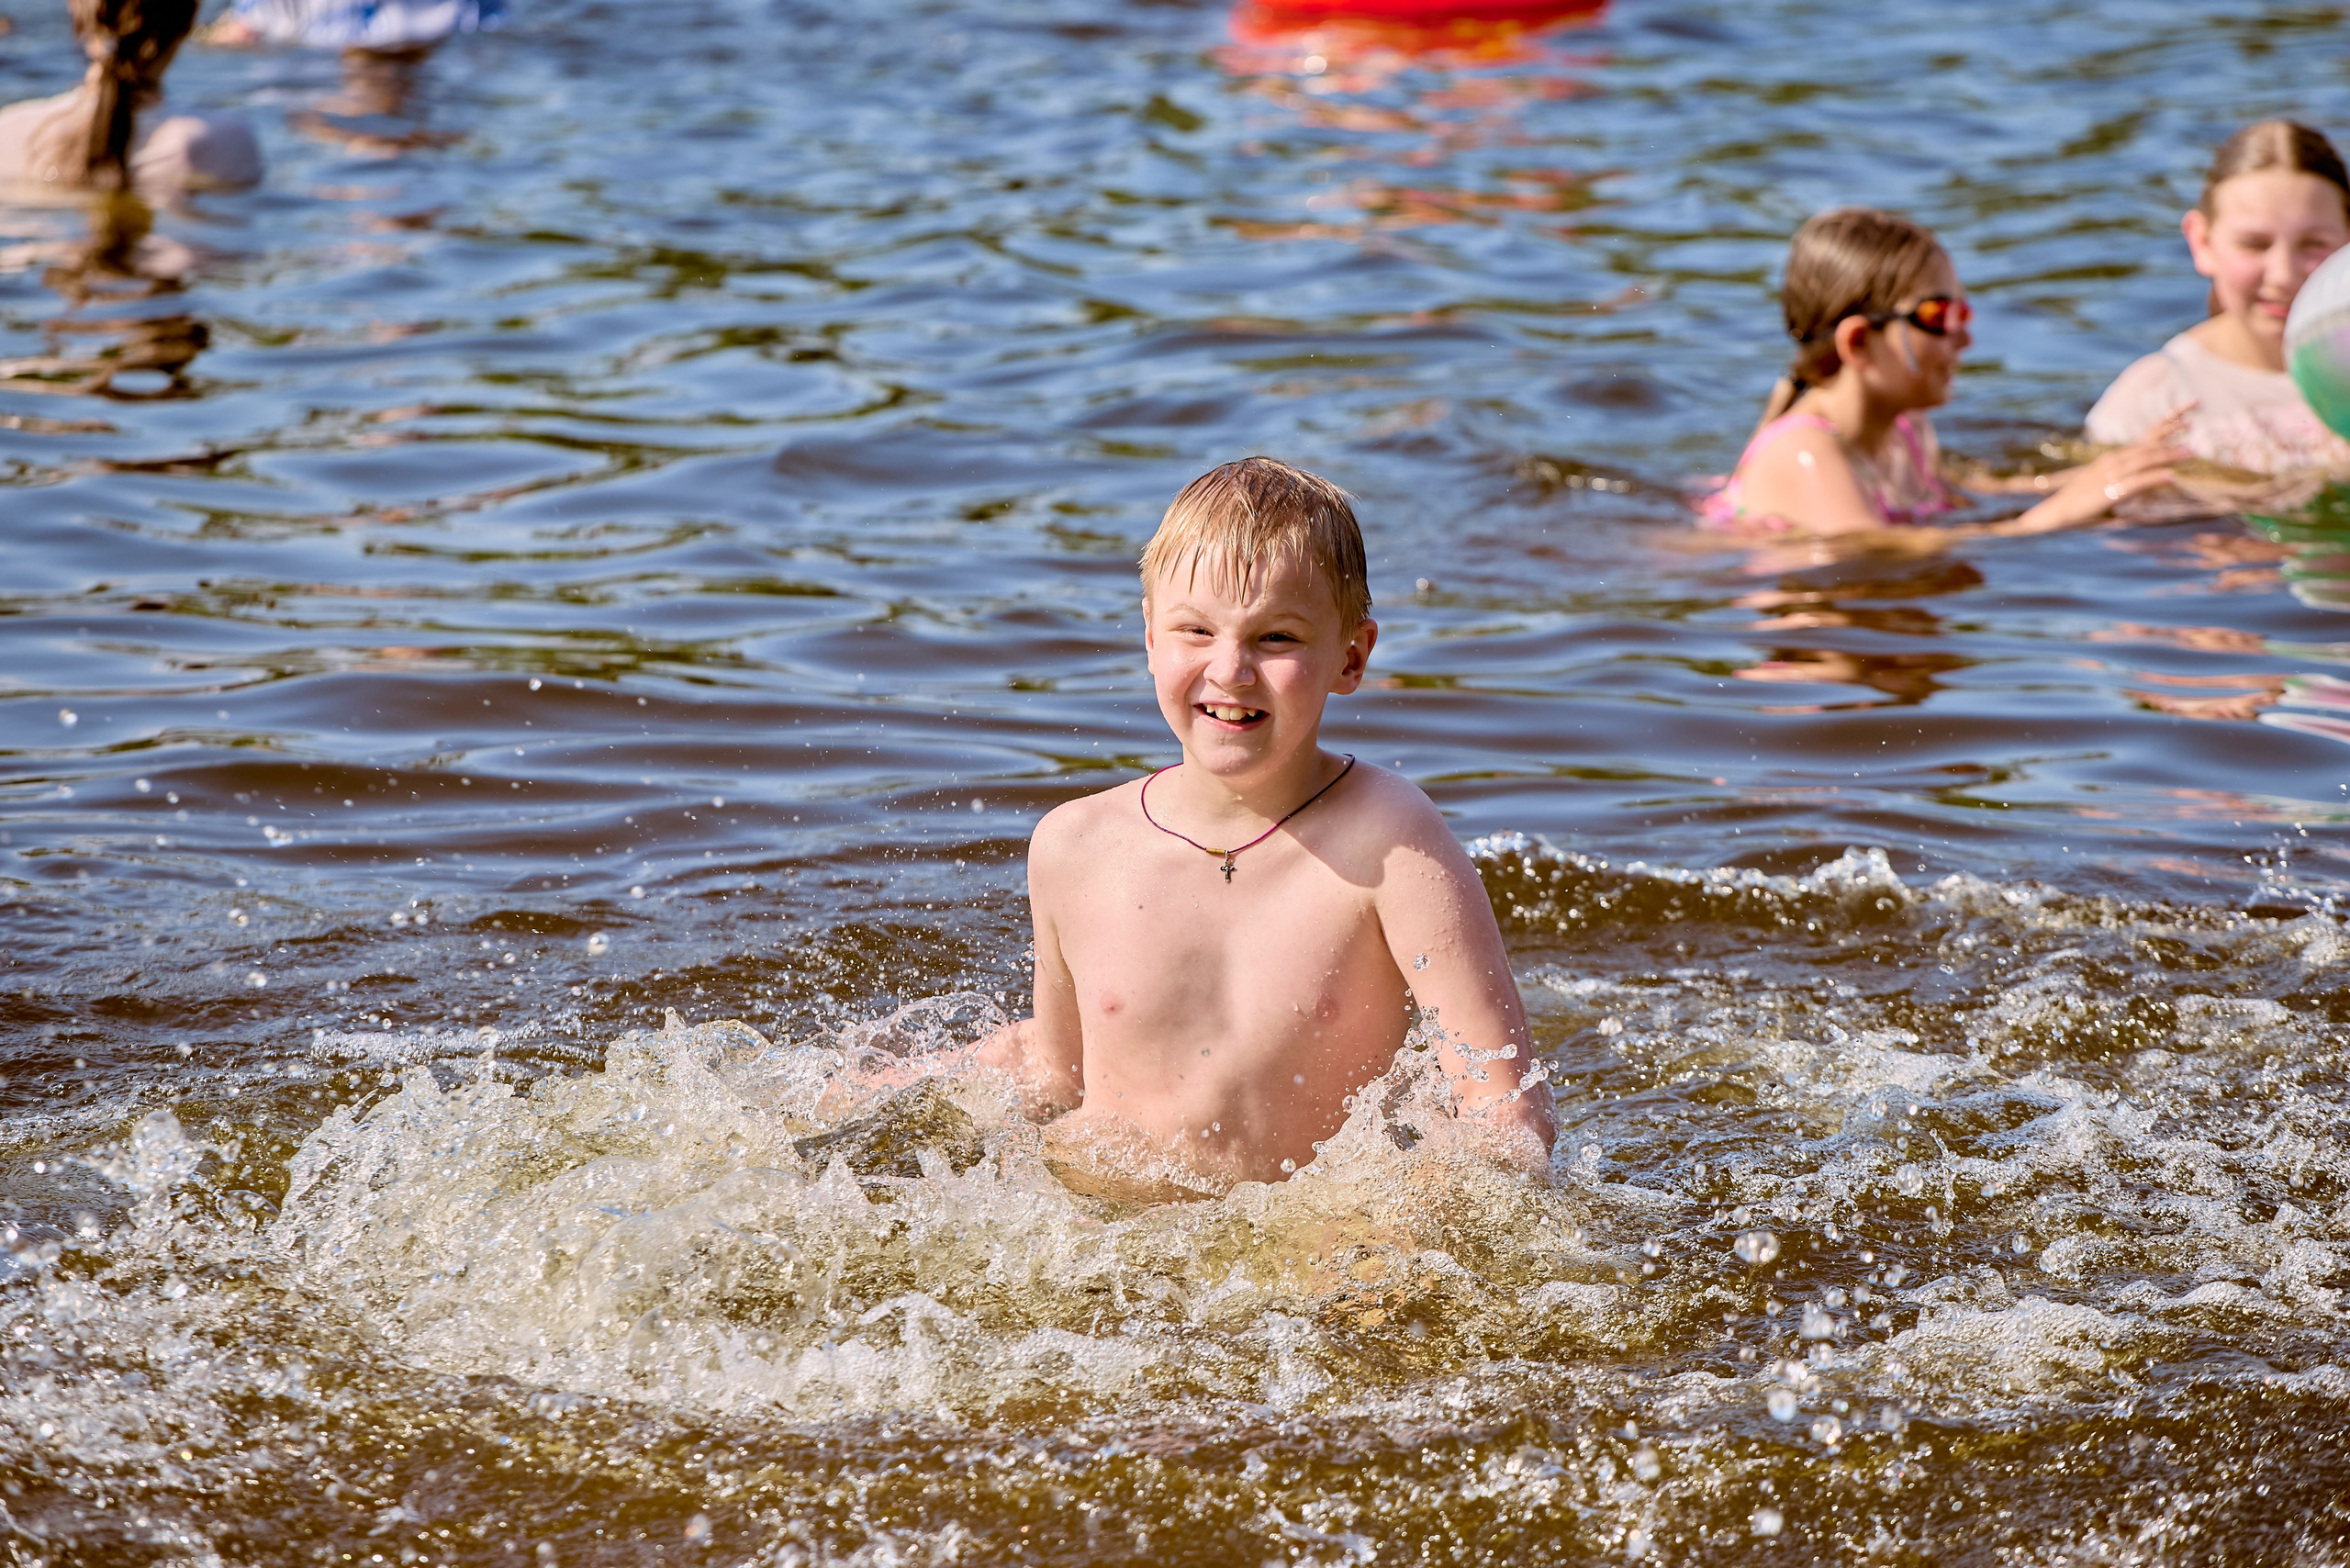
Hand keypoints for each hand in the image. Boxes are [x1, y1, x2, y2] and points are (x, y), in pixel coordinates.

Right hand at [2002, 413, 2189, 534]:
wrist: (2056, 511)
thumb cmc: (2082, 499)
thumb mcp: (2108, 484)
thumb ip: (2132, 479)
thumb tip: (2157, 478)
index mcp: (2114, 457)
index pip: (2145, 436)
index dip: (2167, 423)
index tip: (2189, 413)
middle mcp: (2113, 461)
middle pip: (2147, 445)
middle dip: (2172, 436)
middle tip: (2194, 427)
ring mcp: (2110, 476)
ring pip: (2144, 461)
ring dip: (2168, 455)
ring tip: (2190, 452)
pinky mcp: (2108, 492)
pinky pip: (2136, 483)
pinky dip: (2154, 479)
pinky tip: (2171, 477)